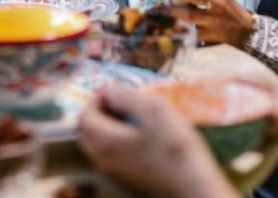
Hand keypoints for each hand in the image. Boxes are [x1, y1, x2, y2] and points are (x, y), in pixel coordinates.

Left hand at [77, 87, 236, 197]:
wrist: (193, 189)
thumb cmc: (175, 149)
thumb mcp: (154, 111)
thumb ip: (127, 96)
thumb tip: (110, 91)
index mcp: (104, 142)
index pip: (84, 115)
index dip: (97, 98)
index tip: (117, 90)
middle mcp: (103, 161)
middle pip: (88, 131)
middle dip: (102, 112)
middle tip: (124, 101)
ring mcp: (115, 174)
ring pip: (101, 145)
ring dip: (113, 127)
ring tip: (139, 117)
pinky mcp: (129, 181)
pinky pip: (115, 156)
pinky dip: (122, 142)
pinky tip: (147, 137)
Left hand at [163, 0, 254, 47]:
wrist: (246, 31)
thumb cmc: (227, 8)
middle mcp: (217, 4)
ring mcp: (214, 21)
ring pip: (190, 15)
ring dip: (171, 12)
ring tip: (155, 8)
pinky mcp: (210, 36)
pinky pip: (191, 34)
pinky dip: (177, 32)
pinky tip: (164, 30)